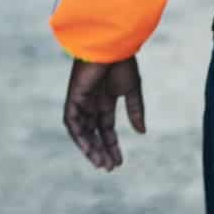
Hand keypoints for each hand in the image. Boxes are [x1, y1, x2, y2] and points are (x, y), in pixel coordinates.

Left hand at [63, 57, 145, 171]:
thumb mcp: (132, 91)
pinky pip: (73, 121)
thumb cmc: (123, 64)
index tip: (119, 162)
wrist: (113, 46)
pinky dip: (79, 136)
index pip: (106, 129)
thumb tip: (141, 132)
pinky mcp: (74, 97)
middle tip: (109, 168)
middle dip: (101, 150)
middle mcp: (91, 103)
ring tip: (101, 164)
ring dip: (90, 148)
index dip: (111, 145)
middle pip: (94, 133)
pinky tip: (89, 149)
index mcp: (105, 101)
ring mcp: (81, 100)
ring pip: (83, 130)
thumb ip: (135, 111)